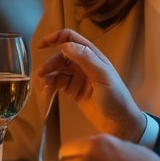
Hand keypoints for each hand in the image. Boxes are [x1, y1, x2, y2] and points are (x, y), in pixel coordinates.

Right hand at [34, 28, 146, 142]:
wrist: (119, 123)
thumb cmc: (115, 97)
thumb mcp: (102, 76)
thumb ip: (86, 59)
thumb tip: (65, 45)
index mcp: (92, 56)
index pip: (71, 39)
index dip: (56, 38)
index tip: (41, 45)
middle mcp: (84, 64)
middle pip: (61, 56)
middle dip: (50, 62)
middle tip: (41, 73)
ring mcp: (78, 77)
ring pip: (57, 70)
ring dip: (48, 74)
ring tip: (42, 84)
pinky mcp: (73, 90)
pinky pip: (57, 82)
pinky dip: (50, 84)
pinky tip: (46, 89)